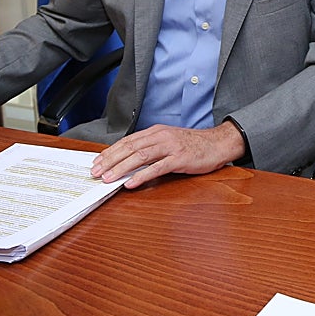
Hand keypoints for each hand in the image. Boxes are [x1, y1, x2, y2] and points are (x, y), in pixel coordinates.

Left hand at [90, 120, 245, 189]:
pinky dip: (142, 176)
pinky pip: (157, 168)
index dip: (110, 151)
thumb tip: (129, 161)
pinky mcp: (180, 159)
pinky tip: (131, 183)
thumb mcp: (169, 141)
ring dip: (121, 168)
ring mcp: (170, 147)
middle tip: (96, 172)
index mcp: (156, 131)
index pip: (128, 141)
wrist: (218, 143)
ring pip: (140, 156)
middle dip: (110, 160)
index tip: (97, 162)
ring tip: (108, 178)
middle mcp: (161, 136)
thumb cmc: (193, 145)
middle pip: (130, 147)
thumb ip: (151, 148)